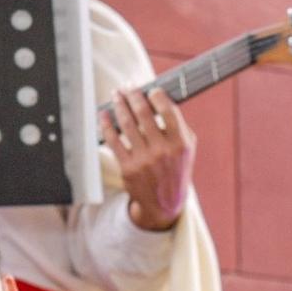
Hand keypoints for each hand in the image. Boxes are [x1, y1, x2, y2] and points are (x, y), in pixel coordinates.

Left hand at [102, 86, 195, 231]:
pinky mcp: (128, 168)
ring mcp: (144, 160)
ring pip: (127, 124)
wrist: (164, 204)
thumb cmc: (176, 170)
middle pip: (144, 114)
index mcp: (180, 144)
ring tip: (117, 95)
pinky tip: (104, 115)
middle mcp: (162, 151)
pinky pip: (114, 141)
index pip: (168, 111)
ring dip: (119, 105)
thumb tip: (160, 100)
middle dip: (133, 96)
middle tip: (128, 86)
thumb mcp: (187, 149)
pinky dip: (107, 125)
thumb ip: (179, 126)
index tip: (150, 89)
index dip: (157, 96)